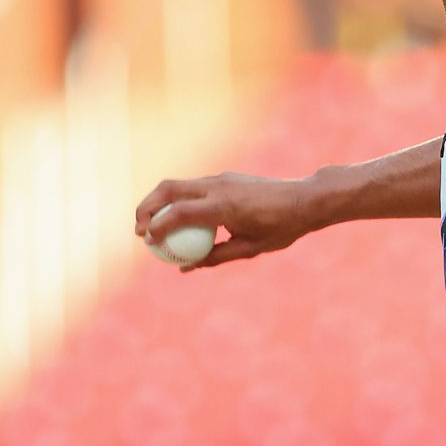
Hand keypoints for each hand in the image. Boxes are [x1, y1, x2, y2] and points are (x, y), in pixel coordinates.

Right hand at [134, 172, 315, 270]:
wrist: (305, 199)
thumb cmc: (282, 227)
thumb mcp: (250, 249)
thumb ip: (216, 257)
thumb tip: (186, 267)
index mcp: (225, 206)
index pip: (180, 213)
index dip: (158, 226)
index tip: (148, 241)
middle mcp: (218, 186)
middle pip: (168, 189)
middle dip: (146, 207)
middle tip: (139, 230)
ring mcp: (221, 178)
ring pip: (178, 184)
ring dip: (159, 201)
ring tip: (152, 225)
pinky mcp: (225, 177)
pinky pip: (193, 186)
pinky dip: (177, 199)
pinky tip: (177, 219)